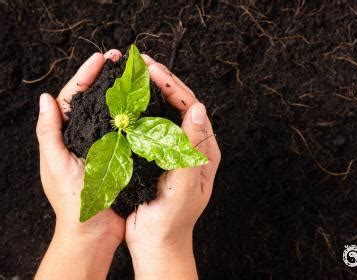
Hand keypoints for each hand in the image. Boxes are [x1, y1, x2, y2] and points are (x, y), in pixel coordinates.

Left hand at [36, 50, 124, 279]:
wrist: (95, 229)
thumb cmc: (72, 201)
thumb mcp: (56, 165)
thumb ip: (49, 133)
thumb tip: (45, 99)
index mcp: (68, 135)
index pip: (75, 98)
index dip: (86, 76)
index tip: (101, 58)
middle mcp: (87, 136)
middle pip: (95, 99)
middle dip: (106, 77)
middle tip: (121, 60)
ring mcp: (106, 144)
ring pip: (113, 112)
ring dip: (122, 92)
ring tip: (135, 75)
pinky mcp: (123, 155)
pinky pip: (129, 130)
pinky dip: (136, 115)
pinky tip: (146, 103)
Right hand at [125, 55, 220, 278]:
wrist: (156, 241)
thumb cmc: (173, 219)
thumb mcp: (185, 184)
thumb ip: (191, 148)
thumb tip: (198, 108)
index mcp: (204, 150)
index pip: (191, 108)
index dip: (173, 86)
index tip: (153, 69)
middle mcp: (191, 146)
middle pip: (179, 106)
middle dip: (162, 82)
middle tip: (142, 62)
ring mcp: (174, 149)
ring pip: (164, 113)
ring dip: (151, 93)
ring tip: (135, 74)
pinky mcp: (157, 156)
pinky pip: (150, 127)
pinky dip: (140, 111)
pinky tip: (128, 101)